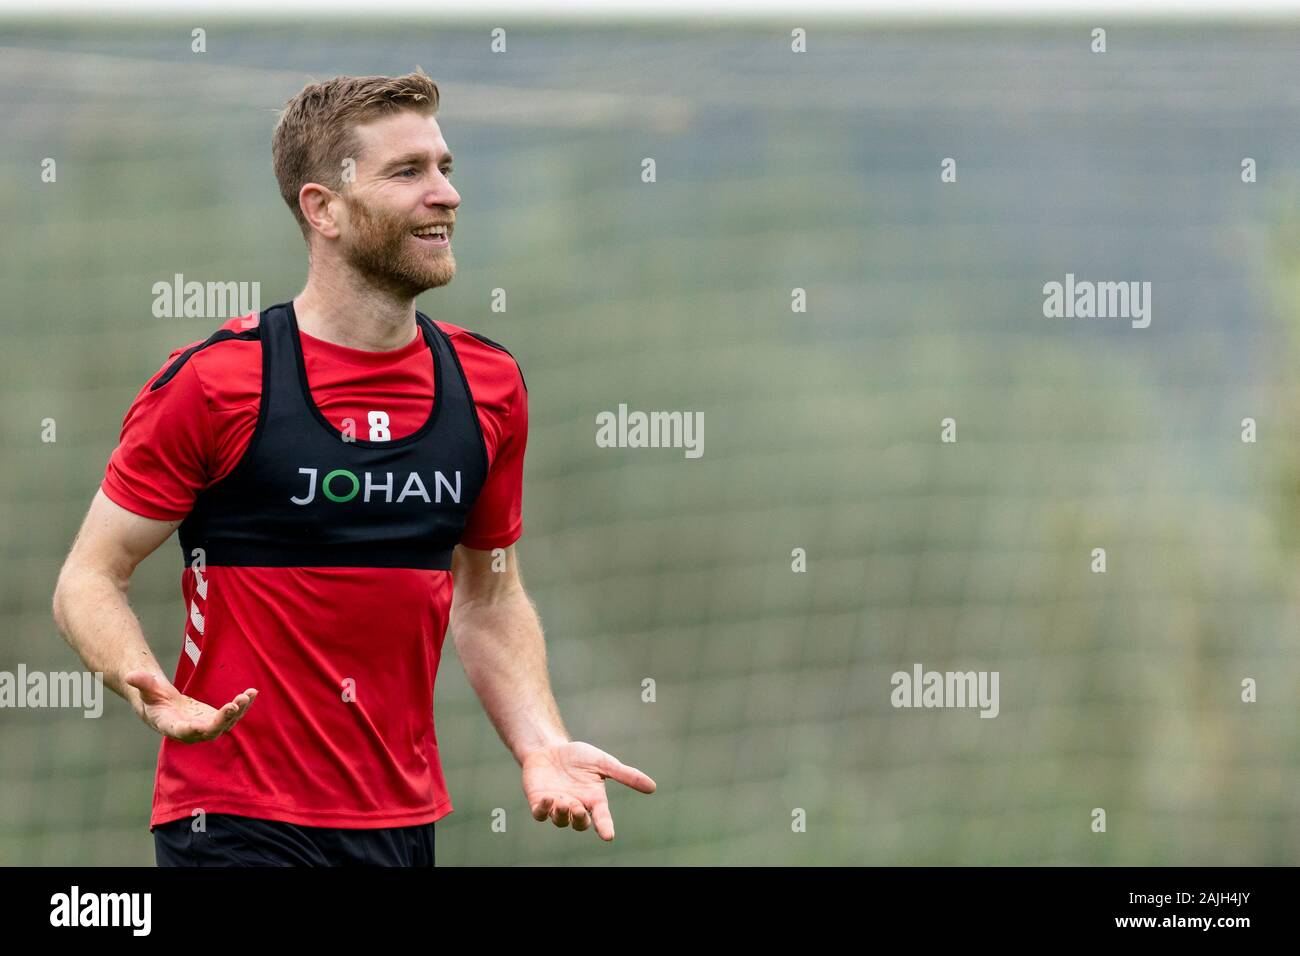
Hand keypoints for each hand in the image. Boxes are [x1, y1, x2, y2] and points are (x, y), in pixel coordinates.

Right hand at [125, 670, 257, 742]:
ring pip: (226, 723)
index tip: (202, 725)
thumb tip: (130, 675)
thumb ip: (142, 683)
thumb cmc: (152, 698)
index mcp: (171, 726)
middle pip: (210, 730)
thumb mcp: (147, 689)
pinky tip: (253, 692)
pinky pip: (232, 714)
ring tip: (247, 695)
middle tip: (234, 704)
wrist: (164, 705)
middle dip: (223, 719)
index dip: (192, 729)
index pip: (182, 731)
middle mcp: (191, 731)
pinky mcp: (216, 719)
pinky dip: (243, 704)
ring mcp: (205, 726)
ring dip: (238, 711)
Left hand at [522, 741, 655, 841]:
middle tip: (579, 808)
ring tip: (562, 800)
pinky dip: (543, 810)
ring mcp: (557, 806)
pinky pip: (540, 814)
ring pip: (560, 821)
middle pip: (580, 824)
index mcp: (594, 799)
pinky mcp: (539, 802)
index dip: (605, 827)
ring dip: (562, 814)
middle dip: (580, 819)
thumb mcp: (604, 762)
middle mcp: (576, 806)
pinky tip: (549, 798)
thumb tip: (653, 787)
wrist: (549, 748)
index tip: (608, 836)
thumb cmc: (578, 757)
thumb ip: (626, 775)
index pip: (602, 818)